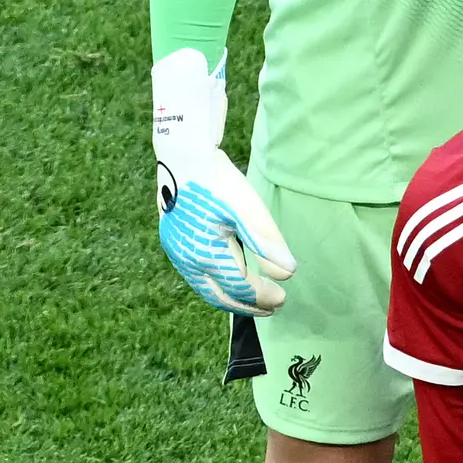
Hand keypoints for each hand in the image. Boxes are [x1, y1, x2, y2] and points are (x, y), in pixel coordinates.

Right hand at [151, 49, 294, 316]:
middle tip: (273, 308)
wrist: (181, 154)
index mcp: (206, 253)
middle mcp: (187, 259)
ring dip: (231, 297)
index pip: (241, 288)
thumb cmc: (217, 178)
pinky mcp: (173, 243)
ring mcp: (177, 252)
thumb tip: (289, 272)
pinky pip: (196, 275)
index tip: (284, 298)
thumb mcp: (247, 207)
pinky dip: (216, 284)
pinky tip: (230, 279)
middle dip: (248, 305)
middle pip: (221, 295)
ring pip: (206, 288)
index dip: (263, 296)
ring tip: (255, 300)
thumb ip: (267, 240)